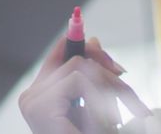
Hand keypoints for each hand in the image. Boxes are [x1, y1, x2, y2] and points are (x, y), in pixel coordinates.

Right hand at [19, 36, 150, 133]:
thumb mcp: (93, 111)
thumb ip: (91, 80)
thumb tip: (93, 39)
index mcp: (38, 99)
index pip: (56, 57)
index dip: (76, 43)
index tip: (95, 39)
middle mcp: (30, 98)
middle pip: (74, 60)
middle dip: (107, 68)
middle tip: (130, 86)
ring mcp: (32, 103)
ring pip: (80, 69)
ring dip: (111, 88)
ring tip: (125, 116)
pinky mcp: (41, 107)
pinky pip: (79, 82)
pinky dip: (103, 98)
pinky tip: (112, 121)